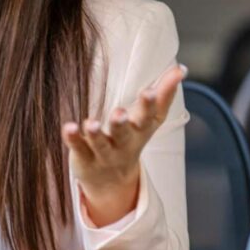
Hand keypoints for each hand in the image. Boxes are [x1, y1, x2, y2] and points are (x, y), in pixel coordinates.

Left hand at [62, 64, 187, 226]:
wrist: (112, 181)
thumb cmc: (133, 137)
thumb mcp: (150, 119)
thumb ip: (164, 93)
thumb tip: (181, 68)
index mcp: (141, 130)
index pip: (148, 117)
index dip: (149, 104)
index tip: (148, 90)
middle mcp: (124, 142)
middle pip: (124, 133)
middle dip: (122, 123)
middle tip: (119, 113)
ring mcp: (103, 152)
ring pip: (100, 143)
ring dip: (96, 133)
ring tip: (91, 124)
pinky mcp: (84, 157)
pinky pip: (78, 147)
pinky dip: (73, 138)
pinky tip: (69, 126)